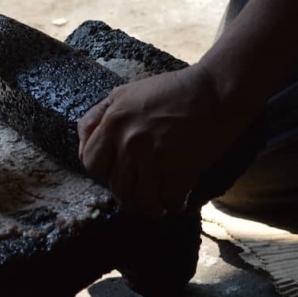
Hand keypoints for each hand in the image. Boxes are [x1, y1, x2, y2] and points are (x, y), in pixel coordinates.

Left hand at [77, 65, 249, 217]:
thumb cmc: (171, 89)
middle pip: (116, 188)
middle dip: (126, 195)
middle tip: (138, 195)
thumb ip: (98, 117)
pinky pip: (169, 200)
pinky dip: (172, 205)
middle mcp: (129, 143)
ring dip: (148, 207)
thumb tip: (82, 144)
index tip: (116, 172)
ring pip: (140, 200)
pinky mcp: (181, 169)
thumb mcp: (124, 93)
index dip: (103, 171)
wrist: (216, 90)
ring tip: (155, 206)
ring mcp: (154, 158)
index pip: (90, 163)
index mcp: (112, 123)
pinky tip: (176, 201)